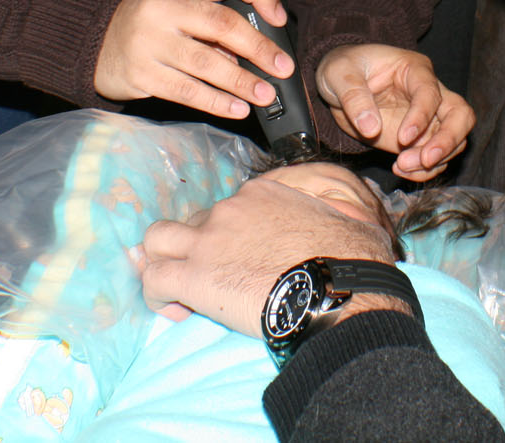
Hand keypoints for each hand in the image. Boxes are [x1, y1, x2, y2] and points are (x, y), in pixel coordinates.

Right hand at [93, 0, 294, 118]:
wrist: (92, 41)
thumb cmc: (148, 23)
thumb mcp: (176, 5)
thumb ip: (211, 19)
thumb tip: (254, 53)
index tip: (279, 18)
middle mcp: (163, 7)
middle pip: (221, 23)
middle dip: (259, 48)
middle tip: (282, 67)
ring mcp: (149, 41)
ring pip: (207, 63)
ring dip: (242, 82)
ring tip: (265, 95)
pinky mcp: (141, 73)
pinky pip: (187, 91)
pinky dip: (217, 102)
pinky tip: (237, 109)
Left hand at [138, 174, 394, 334]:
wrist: (335, 290)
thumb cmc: (350, 259)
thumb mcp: (345, 221)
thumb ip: (331, 215)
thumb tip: (351, 224)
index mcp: (262, 193)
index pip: (226, 208)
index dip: (225, 237)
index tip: (236, 261)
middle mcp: (230, 208)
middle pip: (191, 223)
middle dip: (192, 248)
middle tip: (205, 277)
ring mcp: (208, 240)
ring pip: (156, 240)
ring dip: (161, 262)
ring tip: (175, 289)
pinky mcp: (193, 275)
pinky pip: (154, 280)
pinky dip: (158, 296)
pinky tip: (175, 310)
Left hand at [316, 44, 473, 180]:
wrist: (339, 85)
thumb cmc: (343, 69)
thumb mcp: (338, 73)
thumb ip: (353, 97)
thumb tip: (371, 128)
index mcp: (414, 69)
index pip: (431, 93)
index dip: (421, 117)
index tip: (402, 139)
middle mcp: (430, 92)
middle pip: (461, 114)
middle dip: (448, 140)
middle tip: (425, 160)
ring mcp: (428, 117)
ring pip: (455, 140)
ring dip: (434, 160)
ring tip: (402, 166)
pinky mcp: (420, 138)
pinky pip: (436, 158)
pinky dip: (424, 170)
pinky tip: (401, 170)